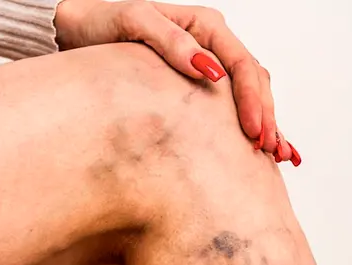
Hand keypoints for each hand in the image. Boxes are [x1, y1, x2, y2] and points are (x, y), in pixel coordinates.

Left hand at [54, 0, 299, 165]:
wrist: (74, 33)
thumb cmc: (99, 24)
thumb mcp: (132, 22)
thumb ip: (171, 41)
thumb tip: (209, 69)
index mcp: (206, 26)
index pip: (243, 65)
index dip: (253, 100)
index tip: (253, 131)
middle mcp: (214, 45)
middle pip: (256, 83)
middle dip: (267, 118)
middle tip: (268, 151)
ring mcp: (211, 67)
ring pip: (253, 97)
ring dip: (268, 126)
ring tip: (277, 156)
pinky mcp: (202, 87)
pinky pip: (237, 108)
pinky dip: (257, 128)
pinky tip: (274, 152)